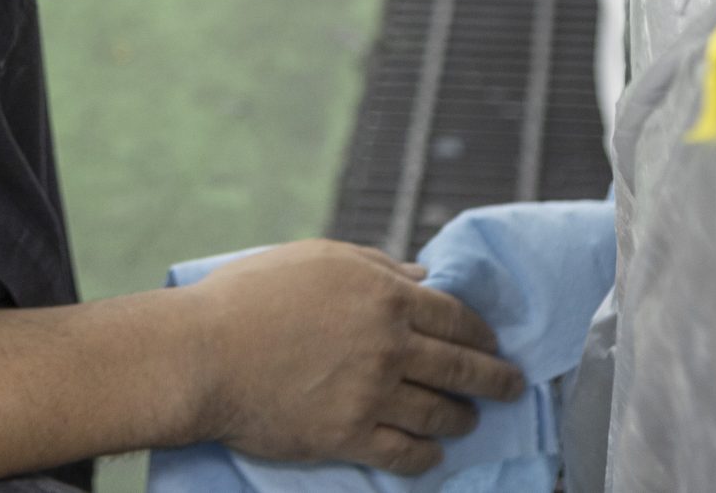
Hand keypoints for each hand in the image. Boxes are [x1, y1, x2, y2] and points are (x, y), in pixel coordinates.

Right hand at [182, 240, 525, 474]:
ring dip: (461, 418)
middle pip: (461, 367)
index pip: (456, 316)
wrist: (204, 354)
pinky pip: (404, 453)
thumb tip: (421, 276)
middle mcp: (389, 346)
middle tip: (511, 386)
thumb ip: (377, 266)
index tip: (491, 342)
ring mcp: (372, 395)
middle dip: (494, 379)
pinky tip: (432, 455)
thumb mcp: (319, 257)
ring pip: (438, 412)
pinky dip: (425, 456)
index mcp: (385, 295)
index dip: (481, 332)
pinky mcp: (349, 436)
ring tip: (469, 420)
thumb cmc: (251, 295)